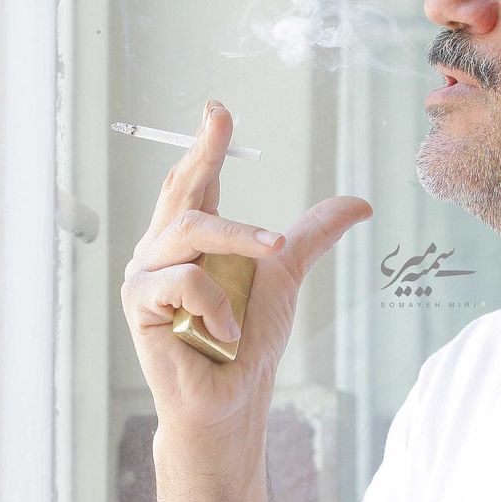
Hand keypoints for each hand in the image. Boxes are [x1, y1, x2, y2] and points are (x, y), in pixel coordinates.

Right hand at [120, 99, 372, 461]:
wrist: (235, 394)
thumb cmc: (251, 336)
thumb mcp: (286, 271)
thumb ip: (313, 233)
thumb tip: (361, 202)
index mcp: (192, 237)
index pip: (199, 181)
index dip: (206, 143)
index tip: (217, 108)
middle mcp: (162, 248)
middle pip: (184, 189)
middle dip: (203, 150)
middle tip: (220, 116)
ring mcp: (145, 272)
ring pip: (193, 228)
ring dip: (240, 246)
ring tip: (265, 276)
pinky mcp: (139, 302)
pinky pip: (185, 280)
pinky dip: (218, 307)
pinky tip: (225, 334)